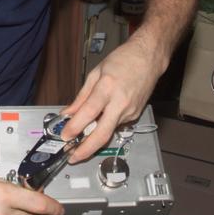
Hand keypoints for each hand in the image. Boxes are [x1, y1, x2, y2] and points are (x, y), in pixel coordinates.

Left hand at [59, 40, 158, 163]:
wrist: (149, 58)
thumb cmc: (123, 60)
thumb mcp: (96, 73)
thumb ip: (81, 97)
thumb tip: (68, 113)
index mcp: (108, 87)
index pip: (89, 112)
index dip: (75, 127)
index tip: (64, 136)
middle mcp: (120, 102)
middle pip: (102, 133)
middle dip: (86, 150)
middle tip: (73, 157)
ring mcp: (130, 111)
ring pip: (108, 131)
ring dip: (93, 138)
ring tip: (81, 138)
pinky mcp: (135, 116)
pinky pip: (116, 124)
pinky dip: (105, 125)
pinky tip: (102, 117)